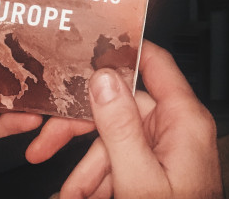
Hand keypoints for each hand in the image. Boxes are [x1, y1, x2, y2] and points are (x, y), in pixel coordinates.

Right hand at [26, 41, 222, 198]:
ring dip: (85, 170)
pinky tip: (79, 196)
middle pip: (121, 108)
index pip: (155, 63)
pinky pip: (121, 163)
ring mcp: (167, 150)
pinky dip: (98, 181)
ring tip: (68, 196)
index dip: (123, 50)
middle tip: (44, 146)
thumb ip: (120, 127)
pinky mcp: (158, 170)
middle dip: (81, 133)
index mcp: (184, 120)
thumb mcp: (138, 178)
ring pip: (114, 141)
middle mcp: (177, 129)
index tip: (87, 44)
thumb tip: (104, 78)